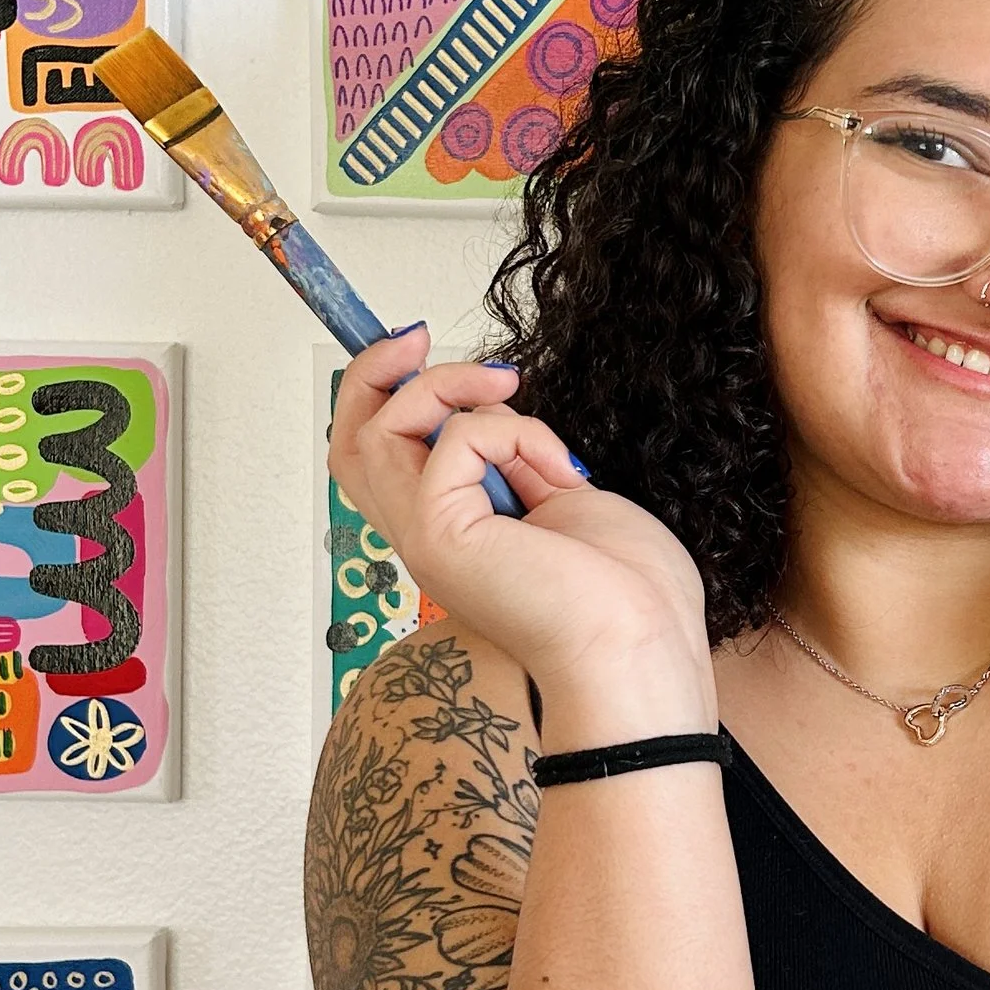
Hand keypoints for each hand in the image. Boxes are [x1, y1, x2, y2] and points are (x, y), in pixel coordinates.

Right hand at [328, 329, 713, 721]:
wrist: (640, 651)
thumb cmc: (627, 598)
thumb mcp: (568, 500)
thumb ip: (522, 460)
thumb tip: (497, 418)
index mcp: (455, 534)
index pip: (380, 460)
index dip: (384, 397)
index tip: (420, 349)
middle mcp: (426, 538)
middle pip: (350, 442)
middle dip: (373, 372)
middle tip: (416, 338)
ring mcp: (427, 538)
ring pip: (379, 430)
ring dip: (446, 386)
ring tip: (508, 390)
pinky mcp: (441, 533)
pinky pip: (454, 439)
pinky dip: (510, 430)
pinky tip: (555, 470)